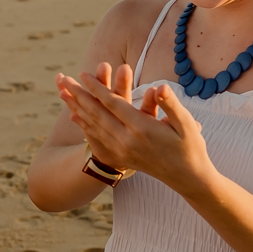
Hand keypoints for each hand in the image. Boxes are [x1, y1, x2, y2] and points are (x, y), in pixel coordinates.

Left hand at [56, 62, 212, 191]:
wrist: (188, 178)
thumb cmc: (190, 147)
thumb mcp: (186, 124)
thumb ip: (170, 104)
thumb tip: (160, 87)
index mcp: (142, 129)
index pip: (113, 104)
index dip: (97, 88)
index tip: (82, 73)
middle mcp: (127, 140)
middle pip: (96, 113)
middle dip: (78, 94)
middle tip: (61, 79)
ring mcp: (121, 151)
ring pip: (92, 125)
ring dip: (75, 107)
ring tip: (62, 92)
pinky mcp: (119, 157)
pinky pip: (96, 139)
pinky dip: (83, 125)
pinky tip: (73, 114)